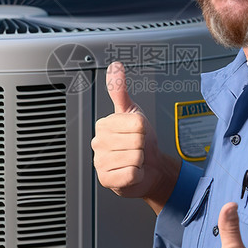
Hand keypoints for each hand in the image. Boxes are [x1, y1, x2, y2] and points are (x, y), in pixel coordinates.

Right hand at [91, 62, 178, 211]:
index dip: (143, 129)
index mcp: (104, 125)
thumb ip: (121, 91)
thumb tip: (114, 67)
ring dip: (140, 161)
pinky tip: (131, 172)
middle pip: (136, 140)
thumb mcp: (133, 113)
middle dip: (142, 146)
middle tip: (137, 148)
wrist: (148, 168)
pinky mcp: (106, 180)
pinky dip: (137, 175)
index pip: (136, 123)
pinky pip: (131, 173)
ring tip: (134, 159)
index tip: (137, 133)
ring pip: (134, 157)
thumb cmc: (140, 141)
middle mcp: (99, 143)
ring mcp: (100, 162)